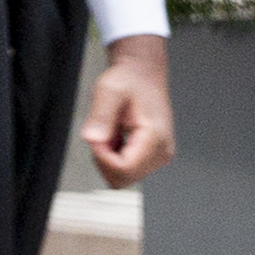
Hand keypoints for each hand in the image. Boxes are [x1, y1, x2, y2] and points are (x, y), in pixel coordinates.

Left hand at [81, 33, 173, 185]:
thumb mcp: (109, 91)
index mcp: (156, 138)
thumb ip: (100, 116)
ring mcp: (159, 157)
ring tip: (112, 132)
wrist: (142, 75)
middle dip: (104, 159)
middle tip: (103, 132)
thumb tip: (92, 139)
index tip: (97, 135)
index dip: (102, 156)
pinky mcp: (152, 157)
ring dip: (108, 158)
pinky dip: (113, 158)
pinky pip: (125, 170)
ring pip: (122, 177)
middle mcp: (162, 152)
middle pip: (122, 178)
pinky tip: (116, 137)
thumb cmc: (129, 81)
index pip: (124, 169)